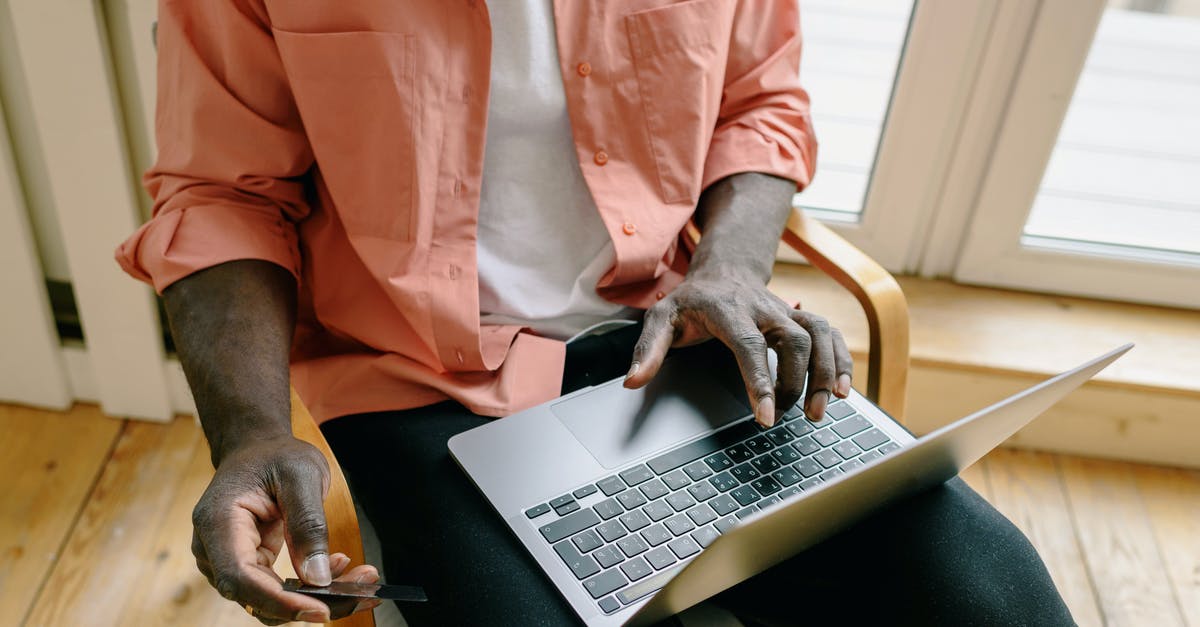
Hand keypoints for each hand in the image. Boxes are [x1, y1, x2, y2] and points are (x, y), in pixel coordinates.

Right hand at [191, 436, 379, 624]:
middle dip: (310, 602)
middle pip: (256, 597)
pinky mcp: (247, 567)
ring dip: (316, 598)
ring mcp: (227, 562)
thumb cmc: (275, 455)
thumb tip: (319, 577)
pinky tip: (340, 566)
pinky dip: (310, 588)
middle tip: (362, 593)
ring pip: (268, 601)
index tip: (321, 609)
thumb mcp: (301, 475)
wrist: (258, 449)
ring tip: (361, 578)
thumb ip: (308, 524)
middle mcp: (213, 550)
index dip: (279, 600)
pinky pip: (276, 591)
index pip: (240, 577)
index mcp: (218, 522)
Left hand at [624, 274, 852, 426]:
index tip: (767, 416)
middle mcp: (763, 307)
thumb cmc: (691, 301)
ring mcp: (786, 311)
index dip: (761, 381)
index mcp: (727, 308)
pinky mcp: (802, 318)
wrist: (723, 271)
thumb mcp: (660, 318)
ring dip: (827, 372)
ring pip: (819, 334)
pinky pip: (831, 335)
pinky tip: (844, 390)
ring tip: (822, 410)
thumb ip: (647, 349)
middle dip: (797, 380)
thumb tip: (633, 383)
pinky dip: (841, 361)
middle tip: (790, 416)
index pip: (749, 345)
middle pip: (794, 339)